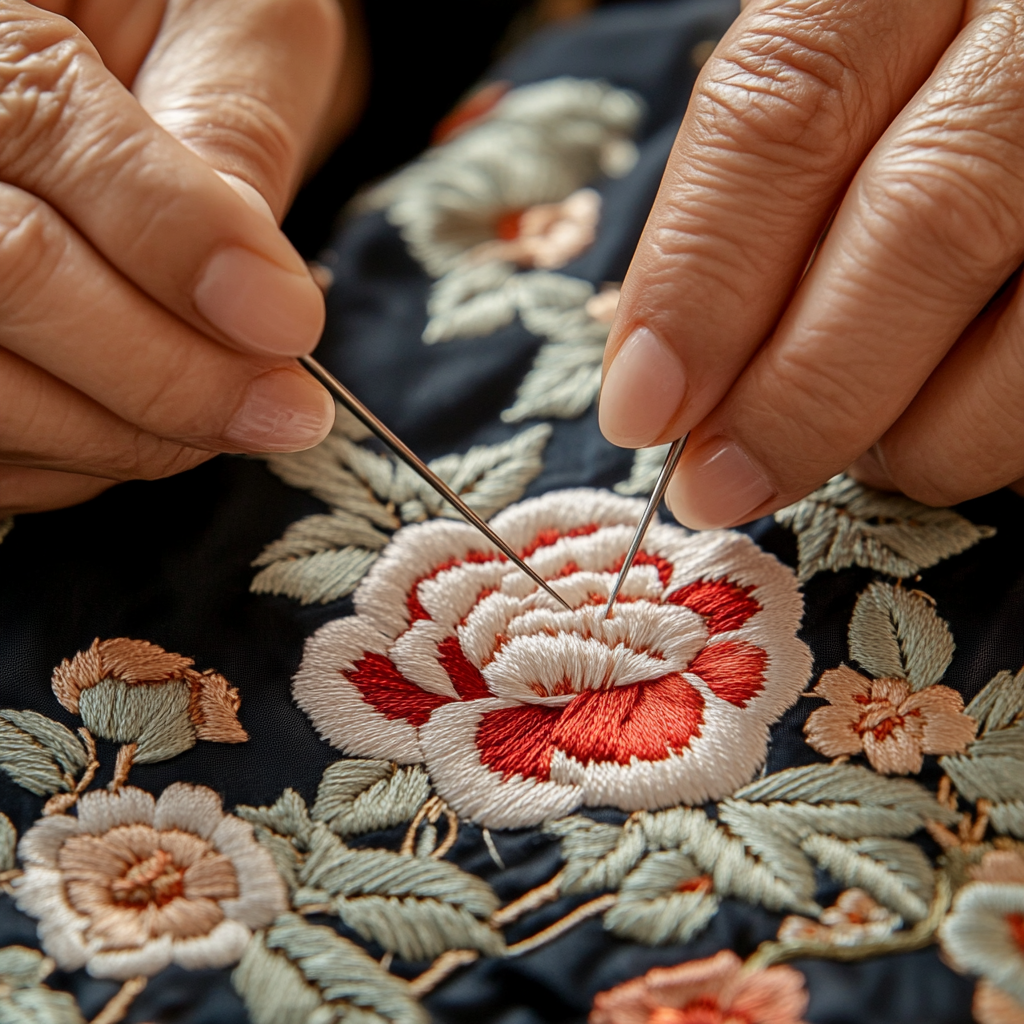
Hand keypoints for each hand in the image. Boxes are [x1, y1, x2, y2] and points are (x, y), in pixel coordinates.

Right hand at [0, 0, 363, 515]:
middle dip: (166, 375)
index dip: (179, 250)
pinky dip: (69, 461)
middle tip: (280, 413)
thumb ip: (233, 128)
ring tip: (227, 420)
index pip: (39, 130)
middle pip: (1, 278)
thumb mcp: (227, 20)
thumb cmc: (183, 21)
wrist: (117, 40)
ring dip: (122, 433)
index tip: (288, 327)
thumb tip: (253, 294)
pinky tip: (145, 431)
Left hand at [599, 0, 1023, 527]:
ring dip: (911, 431)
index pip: (784, 108)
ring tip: (856, 450)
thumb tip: (669, 374)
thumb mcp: (837, 89)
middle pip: (919, 223)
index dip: (699, 278)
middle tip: (719, 483)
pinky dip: (989, 434)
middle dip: (798, 392)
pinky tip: (945, 421)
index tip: (641, 407)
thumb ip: (761, 196)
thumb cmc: (917, 92)